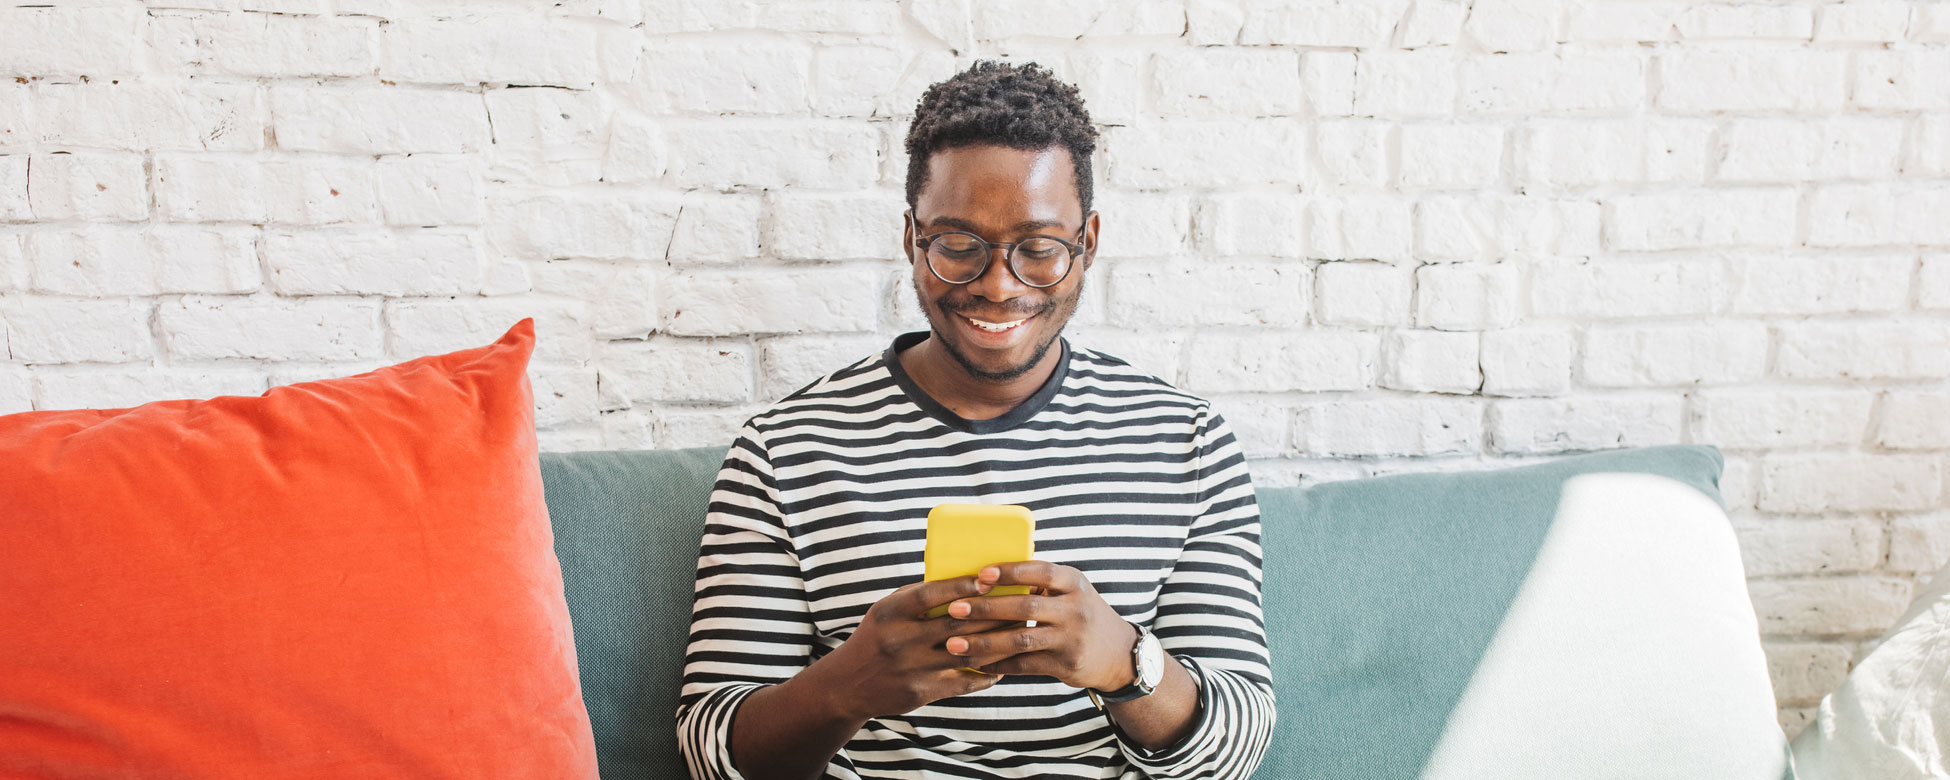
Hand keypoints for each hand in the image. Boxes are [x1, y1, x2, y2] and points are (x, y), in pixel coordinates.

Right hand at [808, 575, 1024, 721]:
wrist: (848, 684)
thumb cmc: (877, 637)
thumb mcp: (887, 611)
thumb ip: (919, 597)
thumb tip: (964, 578)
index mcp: (890, 612)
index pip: (931, 594)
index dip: (961, 586)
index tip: (988, 580)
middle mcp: (899, 639)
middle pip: (955, 623)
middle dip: (991, 614)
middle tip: (1018, 605)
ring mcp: (911, 667)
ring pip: (964, 653)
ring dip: (996, 643)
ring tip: (1018, 633)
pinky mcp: (921, 691)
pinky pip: (963, 681)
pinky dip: (986, 674)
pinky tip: (1002, 666)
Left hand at [940, 562, 1138, 692]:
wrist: (1118, 654)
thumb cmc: (1080, 613)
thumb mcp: (1070, 590)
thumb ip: (1038, 583)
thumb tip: (984, 575)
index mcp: (1074, 582)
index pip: (1040, 571)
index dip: (1010, 572)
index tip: (980, 575)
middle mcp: (1075, 609)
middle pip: (1026, 607)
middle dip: (986, 608)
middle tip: (954, 609)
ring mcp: (1071, 639)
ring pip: (1021, 640)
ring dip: (983, 642)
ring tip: (954, 643)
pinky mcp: (1065, 665)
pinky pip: (1024, 665)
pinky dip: (997, 664)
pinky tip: (974, 663)